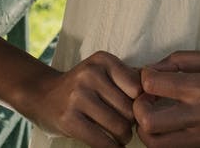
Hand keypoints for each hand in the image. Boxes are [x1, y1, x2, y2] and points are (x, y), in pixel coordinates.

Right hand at [23, 51, 141, 146]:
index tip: (135, 109)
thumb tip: (158, 94)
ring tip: (119, 136)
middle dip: (132, 123)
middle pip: (131, 109)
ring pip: (120, 127)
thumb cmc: (82, 87)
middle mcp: (90, 74)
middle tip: (126, 125)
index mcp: (103, 60)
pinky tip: (109, 144)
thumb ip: (129, 78)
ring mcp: (78, 97)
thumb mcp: (102, 72)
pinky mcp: (69, 120)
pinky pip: (103, 142)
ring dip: (123, 138)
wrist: (41, 95)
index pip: (139, 87)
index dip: (141, 103)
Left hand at [134, 50, 199, 147]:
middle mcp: (199, 117)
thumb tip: (155, 67)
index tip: (151, 76)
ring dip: (149, 129)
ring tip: (158, 115)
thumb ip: (182, 60)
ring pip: (156, 144)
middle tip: (148, 99)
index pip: (151, 85)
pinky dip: (167, 139)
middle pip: (147, 122)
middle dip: (139, 108)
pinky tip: (175, 125)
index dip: (144, 77)